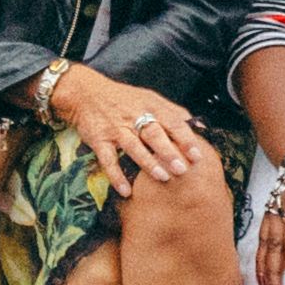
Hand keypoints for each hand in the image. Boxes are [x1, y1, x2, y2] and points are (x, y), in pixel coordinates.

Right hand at [52, 64, 216, 186]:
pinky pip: (108, 159)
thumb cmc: (123, 98)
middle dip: (168, 152)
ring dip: (148, 163)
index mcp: (150, 106)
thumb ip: (172, 111)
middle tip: (182, 169)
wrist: (86, 93)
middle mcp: (134, 116)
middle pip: (154, 134)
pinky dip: (116, 176)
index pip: (172, 121)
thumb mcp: (148, 97)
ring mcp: (116, 128)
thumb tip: (198, 124)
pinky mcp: (99, 139)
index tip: (196, 155)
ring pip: (133, 146)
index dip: (185, 138)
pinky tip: (126, 190)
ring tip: (163, 177)